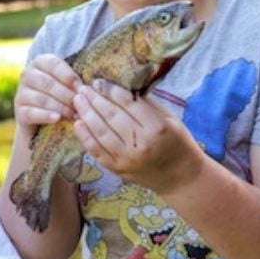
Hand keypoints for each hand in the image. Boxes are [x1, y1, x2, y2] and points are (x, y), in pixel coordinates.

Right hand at [14, 53, 80, 131]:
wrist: (43, 122)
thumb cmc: (62, 98)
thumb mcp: (68, 85)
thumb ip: (76, 81)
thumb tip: (92, 84)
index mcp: (40, 62)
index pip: (53, 63)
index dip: (68, 75)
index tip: (81, 87)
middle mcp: (27, 75)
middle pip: (48, 83)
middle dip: (67, 94)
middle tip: (81, 105)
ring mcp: (21, 93)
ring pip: (42, 99)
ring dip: (61, 107)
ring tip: (75, 115)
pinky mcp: (19, 111)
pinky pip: (32, 113)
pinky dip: (46, 115)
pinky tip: (57, 119)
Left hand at [72, 79, 202, 190]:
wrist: (182, 177)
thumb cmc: (178, 142)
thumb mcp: (170, 118)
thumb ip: (147, 104)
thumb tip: (121, 86)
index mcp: (157, 127)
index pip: (128, 104)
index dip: (110, 90)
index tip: (97, 81)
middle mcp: (141, 143)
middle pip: (111, 116)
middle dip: (94, 99)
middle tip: (82, 88)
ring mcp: (127, 158)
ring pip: (101, 132)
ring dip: (86, 114)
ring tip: (77, 100)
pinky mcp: (117, 169)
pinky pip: (96, 150)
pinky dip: (85, 136)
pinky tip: (77, 123)